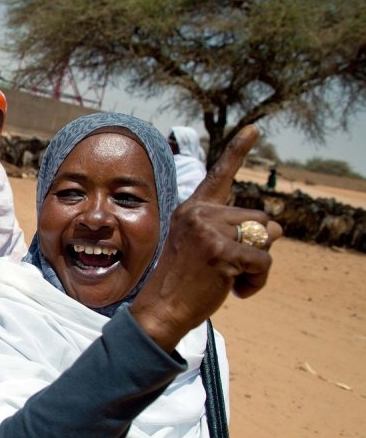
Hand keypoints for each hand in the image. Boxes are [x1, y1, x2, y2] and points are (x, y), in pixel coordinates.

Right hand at [130, 126, 283, 350]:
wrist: (160, 310)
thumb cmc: (183, 283)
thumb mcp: (201, 247)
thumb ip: (228, 230)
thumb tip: (276, 228)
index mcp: (191, 210)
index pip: (219, 175)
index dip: (239, 149)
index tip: (255, 128)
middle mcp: (199, 213)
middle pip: (260, 218)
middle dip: (256, 246)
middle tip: (227, 269)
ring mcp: (209, 230)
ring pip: (266, 238)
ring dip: (258, 265)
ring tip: (229, 279)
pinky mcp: (222, 251)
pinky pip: (264, 262)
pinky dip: (258, 282)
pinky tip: (235, 291)